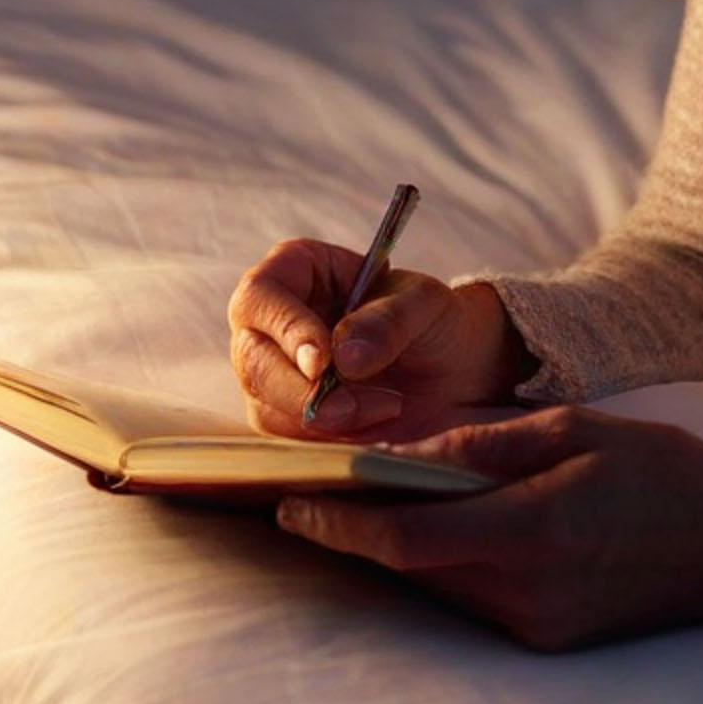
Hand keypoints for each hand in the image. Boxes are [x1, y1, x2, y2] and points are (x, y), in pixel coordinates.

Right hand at [228, 237, 526, 442]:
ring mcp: (271, 366)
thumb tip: (344, 356)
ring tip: (388, 405)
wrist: (449, 368)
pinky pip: (288, 432)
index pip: (261, 295)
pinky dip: (332, 434)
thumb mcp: (425, 304)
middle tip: (353, 406)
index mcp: (296, 269)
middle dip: (304, 391)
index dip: (286, 330)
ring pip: (267, 403)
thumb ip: (388, 321)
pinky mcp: (283, 409)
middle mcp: (271, 318)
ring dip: (327, 417)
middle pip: (253, 359)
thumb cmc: (430, 319)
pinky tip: (374, 418)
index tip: (322, 363)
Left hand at [275, 408, 702, 649]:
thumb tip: (403, 454)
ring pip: (443, 585)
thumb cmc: (661, 466)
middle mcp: (530, 590)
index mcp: (537, 527)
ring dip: (406, 547)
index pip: (410, 537)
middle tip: (316, 492)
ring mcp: (540, 624)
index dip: (343, 523)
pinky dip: (453, 562)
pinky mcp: (551, 639)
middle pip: (416, 567)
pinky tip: (448, 528)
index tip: (293, 501)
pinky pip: (479, 599)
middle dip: (363, 530)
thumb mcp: (575, 427)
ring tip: (372, 503)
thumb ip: (484, 443)